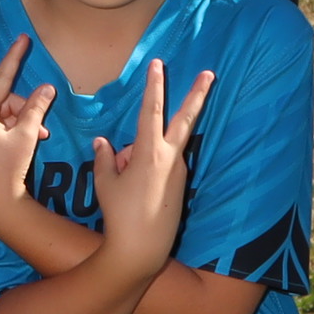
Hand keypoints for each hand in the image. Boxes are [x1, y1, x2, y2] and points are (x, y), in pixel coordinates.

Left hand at [0, 17, 58, 244]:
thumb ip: (35, 109)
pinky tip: (39, 137)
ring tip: (41, 134)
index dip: (14, 57)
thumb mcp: (26, 137)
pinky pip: (1, 114)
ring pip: (0, 100)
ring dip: (22, 109)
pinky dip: (18, 120)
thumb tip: (46, 87)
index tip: (24, 36)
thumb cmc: (7, 169)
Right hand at [88, 59, 213, 256]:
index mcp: (149, 152)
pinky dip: (145, 171)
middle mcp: (170, 158)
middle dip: (197, 94)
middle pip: (185, 118)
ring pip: (160, 150)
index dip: (154, 85)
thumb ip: (105, 158)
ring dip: (139, 157)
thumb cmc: (119, 214)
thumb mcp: (104, 183)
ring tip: (124, 188)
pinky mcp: (180, 186)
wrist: (142, 249)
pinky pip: (161, 167)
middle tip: (209, 73)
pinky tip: (134, 195)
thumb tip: (105, 143)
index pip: (151, 110)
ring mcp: (179, 172)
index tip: (157, 64)